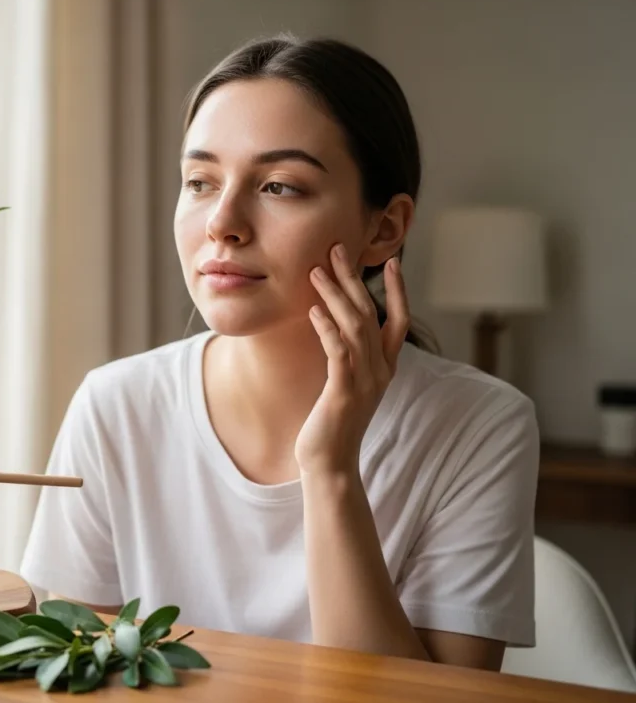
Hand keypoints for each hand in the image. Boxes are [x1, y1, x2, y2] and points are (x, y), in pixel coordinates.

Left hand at [295, 244, 409, 475]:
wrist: (330, 464)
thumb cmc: (333, 423)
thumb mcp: (346, 384)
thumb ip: (349, 357)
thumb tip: (338, 327)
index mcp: (385, 367)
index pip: (400, 320)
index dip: (398, 290)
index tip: (392, 261)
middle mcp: (381, 371)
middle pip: (372, 314)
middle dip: (354, 279)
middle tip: (338, 248)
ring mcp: (365, 382)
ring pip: (354, 327)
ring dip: (335, 295)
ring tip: (316, 270)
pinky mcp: (344, 392)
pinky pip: (338, 352)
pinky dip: (326, 328)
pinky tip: (313, 310)